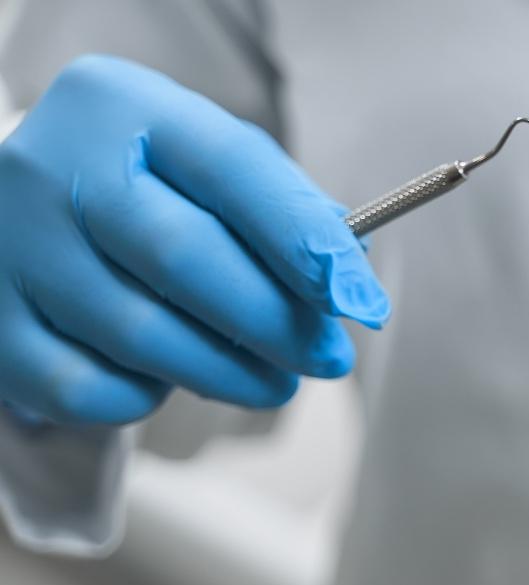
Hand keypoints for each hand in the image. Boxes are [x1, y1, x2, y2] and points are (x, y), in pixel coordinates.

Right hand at [0, 55, 389, 423]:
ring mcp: (11, 243)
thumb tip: (349, 279)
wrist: (37, 208)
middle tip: (329, 358)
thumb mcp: (209, 169)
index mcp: (123, 105)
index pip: (232, 166)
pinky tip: (171, 382)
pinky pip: (82, 388)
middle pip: (184, 257)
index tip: (359, 300)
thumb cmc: (150, 191)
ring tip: (275, 381)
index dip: (304, 239)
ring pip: (139, 334)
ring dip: (228, 372)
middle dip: (276, 323)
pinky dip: (142, 400)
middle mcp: (54, 165)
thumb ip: (280, 210)